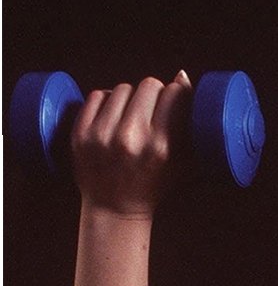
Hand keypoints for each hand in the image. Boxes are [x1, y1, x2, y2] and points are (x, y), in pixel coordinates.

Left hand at [71, 71, 193, 217]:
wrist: (114, 209)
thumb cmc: (155, 184)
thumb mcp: (184, 160)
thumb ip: (189, 121)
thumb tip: (182, 75)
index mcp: (161, 146)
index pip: (173, 94)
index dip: (177, 94)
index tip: (174, 103)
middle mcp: (130, 138)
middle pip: (148, 85)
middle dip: (154, 93)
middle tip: (152, 109)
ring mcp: (102, 135)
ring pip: (122, 88)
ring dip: (130, 98)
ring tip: (132, 115)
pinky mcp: (80, 134)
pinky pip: (97, 95)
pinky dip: (107, 101)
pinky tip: (112, 116)